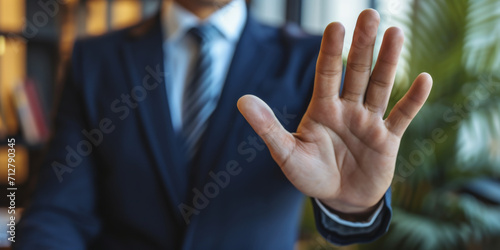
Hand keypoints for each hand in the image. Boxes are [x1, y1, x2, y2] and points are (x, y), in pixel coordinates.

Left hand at [237, 9, 431, 214]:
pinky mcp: (388, 139)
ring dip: (388, 62)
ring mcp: (369, 122)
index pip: (326, 74)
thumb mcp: (286, 153)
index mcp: (322, 109)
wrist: (339, 199)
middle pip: (356, 72)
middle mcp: (347, 109)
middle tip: (369, 14)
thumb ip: (268, 127)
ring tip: (395, 32)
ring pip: (380, 86)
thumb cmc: (310, 175)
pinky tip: (424, 78)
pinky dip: (413, 100)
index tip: (334, 25)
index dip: (330, 51)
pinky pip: (402, 116)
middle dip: (362, 46)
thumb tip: (241, 100)